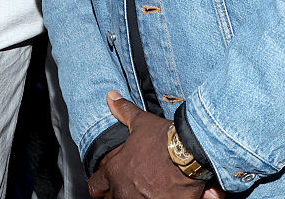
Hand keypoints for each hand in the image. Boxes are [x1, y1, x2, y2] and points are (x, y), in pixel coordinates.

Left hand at [87, 91, 206, 198]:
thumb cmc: (163, 138)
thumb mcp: (141, 122)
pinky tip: (162, 193)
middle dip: (118, 192)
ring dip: (135, 196)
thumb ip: (123, 111)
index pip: (95, 187)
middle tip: (132, 183)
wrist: (189, 151)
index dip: (101, 185)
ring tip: (148, 187)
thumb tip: (111, 96)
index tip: (108, 182)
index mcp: (115, 171)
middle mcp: (123, 191)